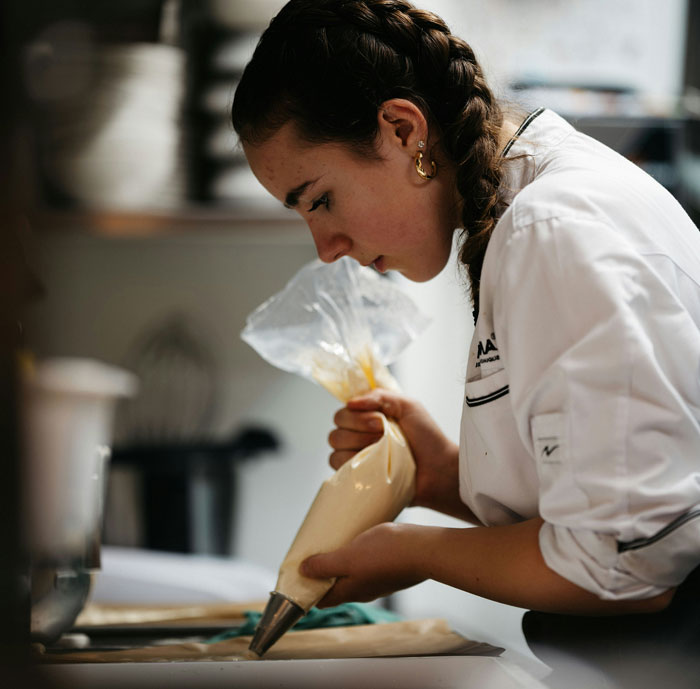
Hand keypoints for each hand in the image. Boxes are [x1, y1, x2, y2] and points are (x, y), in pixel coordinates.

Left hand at [300, 522, 425, 606]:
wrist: (424, 550)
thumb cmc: (386, 553)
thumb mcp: (349, 557)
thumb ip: (326, 565)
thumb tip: (303, 571)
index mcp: (351, 591)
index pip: (323, 600)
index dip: (308, 590)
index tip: (300, 575)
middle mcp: (364, 591)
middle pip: (337, 587)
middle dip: (324, 575)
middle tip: (315, 555)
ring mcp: (379, 581)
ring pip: (354, 576)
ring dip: (342, 564)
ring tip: (336, 544)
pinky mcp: (391, 569)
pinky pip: (369, 566)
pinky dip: (359, 558)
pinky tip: (361, 541)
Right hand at [328, 389, 476, 521]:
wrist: (440, 469)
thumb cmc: (428, 438)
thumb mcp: (407, 405)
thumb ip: (379, 396)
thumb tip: (350, 402)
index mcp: (368, 419)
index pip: (342, 413)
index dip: (356, 416)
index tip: (380, 418)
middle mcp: (359, 438)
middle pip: (336, 430)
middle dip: (359, 429)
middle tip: (383, 434)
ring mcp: (357, 459)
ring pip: (336, 447)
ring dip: (359, 445)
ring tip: (383, 451)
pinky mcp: (358, 478)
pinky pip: (339, 468)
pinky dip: (353, 463)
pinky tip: (373, 464)